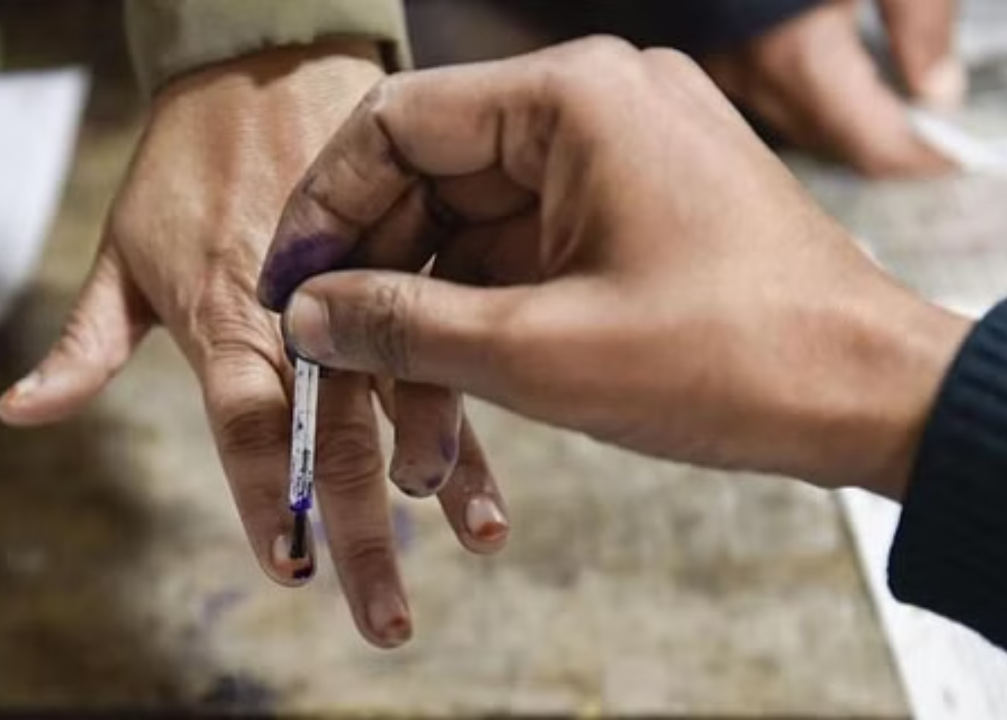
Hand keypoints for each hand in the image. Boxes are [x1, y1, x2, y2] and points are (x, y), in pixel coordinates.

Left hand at [0, 43, 509, 647]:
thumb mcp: (122, 249)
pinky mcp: (412, 261)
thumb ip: (85, 343)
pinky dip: (471, 404)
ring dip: (442, 473)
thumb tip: (21, 414)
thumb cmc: (185, 158)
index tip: (286, 567)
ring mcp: (364, 287)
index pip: (249, 427)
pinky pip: (447, 339)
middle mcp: (303, 314)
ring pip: (409, 393)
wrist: (263, 57)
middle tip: (380, 617)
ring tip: (471, 540)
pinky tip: (492, 448)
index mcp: (227, 316)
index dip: (266, 499)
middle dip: (355, 534)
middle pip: (332, 439)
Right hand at [259, 39, 971, 501]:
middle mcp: (592, 107)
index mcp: (571, 100)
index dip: (324, 211)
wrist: (871, 397)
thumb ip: (401, 324)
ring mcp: (615, 157)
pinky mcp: (631, 209)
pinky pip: (524, 251)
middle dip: (377, 281)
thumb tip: (305, 315)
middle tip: (332, 362)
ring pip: (474, 228)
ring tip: (406, 425)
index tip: (286, 290)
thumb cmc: (730, 361)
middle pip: (431, 179)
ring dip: (432, 319)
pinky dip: (486, 318)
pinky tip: (458, 395)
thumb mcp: (537, 352)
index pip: (395, 125)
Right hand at [702, 0, 959, 176]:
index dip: (921, 159)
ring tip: (885, 94)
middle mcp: (752, 75)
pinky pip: (760, 88)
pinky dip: (804, 89)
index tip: (956, 154)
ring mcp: (721, 63)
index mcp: (800, 57)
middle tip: (929, 124)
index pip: (873, 147)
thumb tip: (934, 88)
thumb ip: (920, 21)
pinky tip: (829, 62)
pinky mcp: (707, 43)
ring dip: (840, 119)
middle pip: (829, 143)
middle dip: (882, 142)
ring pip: (791, 119)